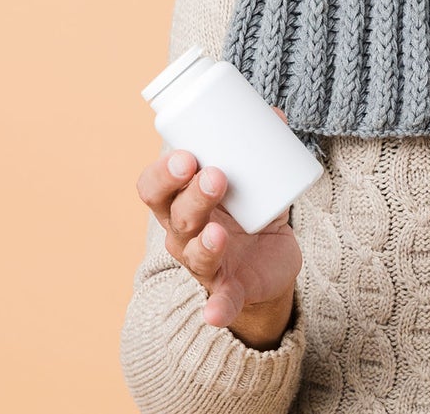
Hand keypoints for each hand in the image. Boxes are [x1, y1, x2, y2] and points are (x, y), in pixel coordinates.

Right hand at [135, 106, 301, 348]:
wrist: (269, 263)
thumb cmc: (250, 212)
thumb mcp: (256, 181)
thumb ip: (263, 150)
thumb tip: (276, 114)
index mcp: (181, 202)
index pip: (153, 188)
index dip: (163, 172)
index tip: (188, 154)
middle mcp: (183, 235)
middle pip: (174, 216)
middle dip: (190, 195)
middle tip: (216, 175)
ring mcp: (204, 264)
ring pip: (193, 253)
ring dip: (204, 241)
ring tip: (220, 229)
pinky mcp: (229, 290)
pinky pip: (219, 303)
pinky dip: (217, 309)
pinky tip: (214, 315)